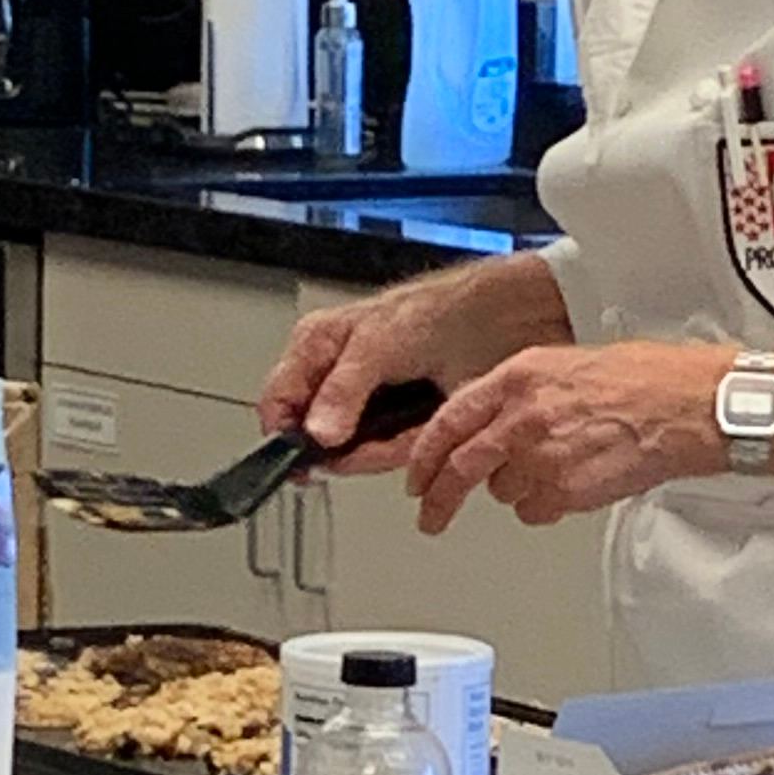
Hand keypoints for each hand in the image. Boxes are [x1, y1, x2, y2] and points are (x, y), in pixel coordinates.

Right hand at [257, 251, 571, 468]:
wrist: (496, 319)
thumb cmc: (434, 313)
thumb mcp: (376, 347)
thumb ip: (342, 390)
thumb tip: (317, 432)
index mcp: (315, 347)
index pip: (278, 404)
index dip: (286, 436)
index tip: (305, 462)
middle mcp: (335, 376)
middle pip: (317, 436)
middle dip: (349, 447)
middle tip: (373, 443)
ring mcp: (365, 402)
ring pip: (354, 449)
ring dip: (380, 450)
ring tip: (407, 430)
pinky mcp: (395, 422)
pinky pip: (386, 450)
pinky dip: (402, 448)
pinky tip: (418, 434)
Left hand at [401, 337, 773, 530]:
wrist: (687, 405)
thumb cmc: (642, 380)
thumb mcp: (564, 365)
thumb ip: (517, 393)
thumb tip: (485, 423)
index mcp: (518, 376)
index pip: (448, 420)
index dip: (424, 455)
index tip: (416, 477)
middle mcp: (522, 414)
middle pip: (458, 466)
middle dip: (438, 498)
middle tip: (430, 516)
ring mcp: (543, 455)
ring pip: (502, 492)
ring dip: (517, 490)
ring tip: (558, 469)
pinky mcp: (565, 490)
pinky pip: (535, 511)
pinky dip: (547, 506)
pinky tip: (576, 481)